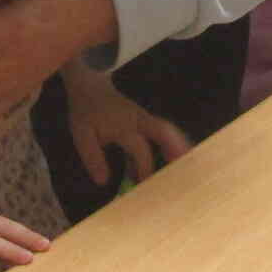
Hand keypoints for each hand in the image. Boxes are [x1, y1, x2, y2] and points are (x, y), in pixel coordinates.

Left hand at [67, 75, 189, 186]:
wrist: (89, 88)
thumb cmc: (86, 113)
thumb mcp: (82, 136)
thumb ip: (92, 157)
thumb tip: (103, 181)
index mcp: (123, 125)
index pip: (139, 147)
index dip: (143, 167)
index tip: (144, 184)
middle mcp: (138, 119)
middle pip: (163, 131)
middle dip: (176, 147)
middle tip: (186, 164)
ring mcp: (143, 118)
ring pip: (166, 130)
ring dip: (177, 144)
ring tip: (190, 160)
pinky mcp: (144, 120)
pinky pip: (161, 131)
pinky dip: (170, 143)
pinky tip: (173, 158)